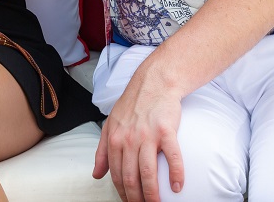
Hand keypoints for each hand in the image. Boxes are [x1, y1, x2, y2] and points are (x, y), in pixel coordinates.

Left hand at [93, 75, 184, 201]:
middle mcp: (128, 139)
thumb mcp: (109, 126)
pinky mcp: (166, 130)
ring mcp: (147, 135)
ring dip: (152, 193)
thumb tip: (96, 174)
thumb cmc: (131, 105)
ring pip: (148, 172)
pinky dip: (175, 174)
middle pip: (131, 177)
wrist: (153, 83)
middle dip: (136, 198)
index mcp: (114, 140)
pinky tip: (177, 187)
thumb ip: (102, 151)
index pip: (116, 174)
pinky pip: (173, 157)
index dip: (122, 193)